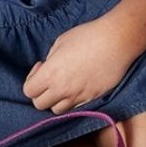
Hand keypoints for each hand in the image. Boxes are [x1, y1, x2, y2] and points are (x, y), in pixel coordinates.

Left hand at [22, 12, 145, 113]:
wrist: (116, 41)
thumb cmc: (88, 36)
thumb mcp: (61, 42)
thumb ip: (51, 60)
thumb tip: (49, 68)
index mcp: (51, 74)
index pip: (29, 91)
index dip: (32, 80)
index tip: (42, 67)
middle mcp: (62, 89)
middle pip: (40, 104)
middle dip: (41, 93)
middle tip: (50, 78)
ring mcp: (78, 96)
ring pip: (57, 110)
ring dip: (56, 100)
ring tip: (63, 85)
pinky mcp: (93, 98)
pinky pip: (76, 107)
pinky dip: (72, 101)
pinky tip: (78, 86)